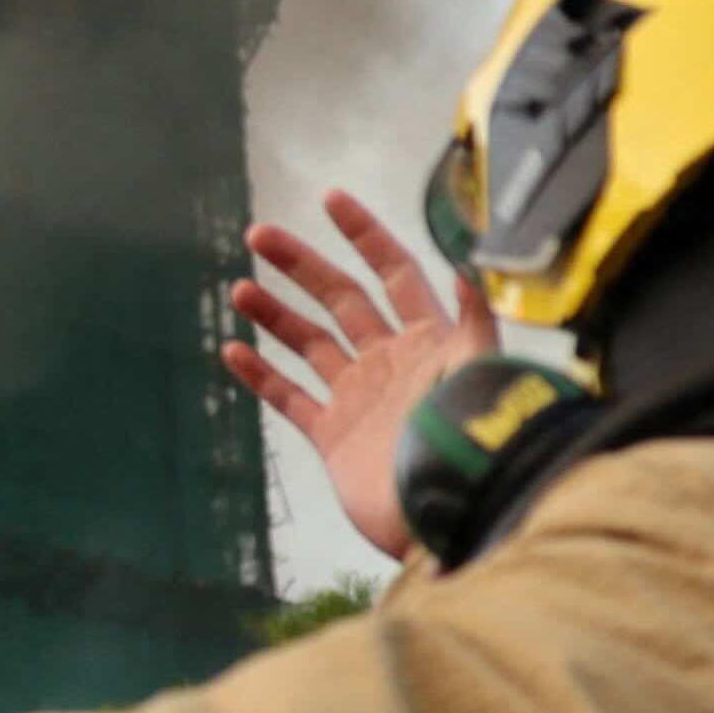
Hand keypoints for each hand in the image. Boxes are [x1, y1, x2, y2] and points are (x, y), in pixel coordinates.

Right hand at [218, 188, 492, 566]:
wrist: (447, 512)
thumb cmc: (469, 439)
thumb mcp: (481, 371)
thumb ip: (475, 320)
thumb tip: (466, 267)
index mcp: (426, 338)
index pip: (393, 272)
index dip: (365, 235)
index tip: (330, 200)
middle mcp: (390, 360)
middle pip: (340, 299)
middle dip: (301, 265)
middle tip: (259, 237)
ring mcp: (359, 397)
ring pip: (309, 343)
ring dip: (275, 315)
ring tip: (240, 290)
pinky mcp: (335, 436)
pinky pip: (291, 398)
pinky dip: (261, 376)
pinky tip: (232, 352)